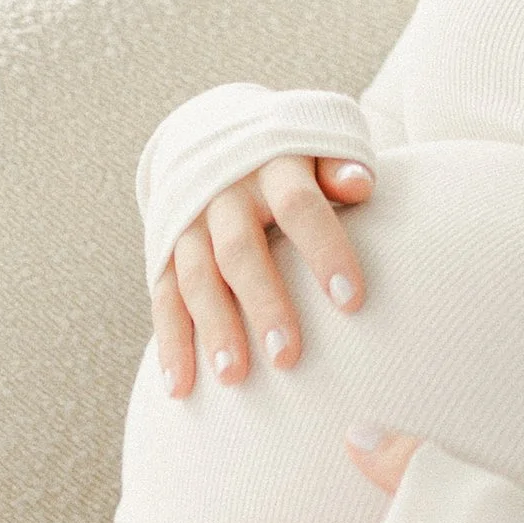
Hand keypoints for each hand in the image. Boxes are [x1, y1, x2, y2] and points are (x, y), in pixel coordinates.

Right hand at [154, 150, 376, 396]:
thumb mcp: (318, 145)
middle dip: (263, 303)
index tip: (352, 300)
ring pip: (196, 277)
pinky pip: (163, 298)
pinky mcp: (164, 249)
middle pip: (240, 250)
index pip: (299, 205)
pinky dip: (171, 343)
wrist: (217, 135)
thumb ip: (339, 167)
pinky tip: (181, 387)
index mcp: (272, 165)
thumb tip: (360, 186)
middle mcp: (224, 193)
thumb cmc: (293, 158)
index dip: (324, 249)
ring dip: (214, 329)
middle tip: (289, 357)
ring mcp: (189, 221)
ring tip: (235, 378)